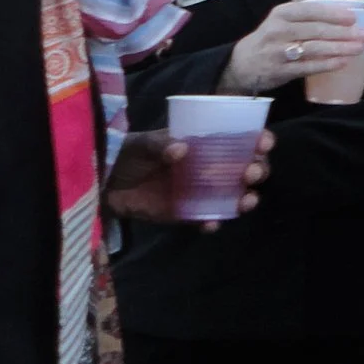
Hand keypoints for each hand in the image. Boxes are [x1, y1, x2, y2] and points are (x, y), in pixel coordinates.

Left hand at [102, 128, 274, 226]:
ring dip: (244, 199)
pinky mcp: (184, 213)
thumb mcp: (141, 143)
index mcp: (203, 143)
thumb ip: (160, 145)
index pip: (240, 138)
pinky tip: (210, 224)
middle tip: (250, 174)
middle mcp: (208, 166)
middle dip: (257, 170)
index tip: (263, 143)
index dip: (257, 140)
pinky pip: (205, 219)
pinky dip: (211, 222)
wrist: (100, 182)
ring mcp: (198, 191)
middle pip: (245, 168)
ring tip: (246, 202)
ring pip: (233, 195)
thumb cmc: (125, 154)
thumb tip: (181, 149)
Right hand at [221, 1, 363, 93]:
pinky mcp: (280, 70)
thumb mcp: (282, 21)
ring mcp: (279, 51)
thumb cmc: (271, 38)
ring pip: (313, 48)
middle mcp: (279, 30)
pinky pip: (307, 66)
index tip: (353, 17)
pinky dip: (326, 64)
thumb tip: (345, 15)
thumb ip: (307, 17)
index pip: (311, 11)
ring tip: (358, 48)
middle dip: (343, 33)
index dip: (333, 14)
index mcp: (282, 13)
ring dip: (338, 48)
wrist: (242, 63)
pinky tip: (341, 62)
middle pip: (316, 30)